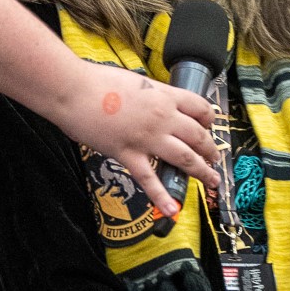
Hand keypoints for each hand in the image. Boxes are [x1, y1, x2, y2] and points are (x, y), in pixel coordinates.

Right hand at [58, 63, 218, 218]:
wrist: (75, 90)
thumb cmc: (99, 80)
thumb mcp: (135, 80)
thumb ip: (149, 94)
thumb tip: (153, 100)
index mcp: (164, 95)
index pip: (199, 107)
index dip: (209, 119)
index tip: (210, 127)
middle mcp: (162, 117)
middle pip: (198, 135)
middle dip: (210, 149)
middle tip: (214, 159)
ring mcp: (147, 138)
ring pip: (184, 157)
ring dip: (201, 171)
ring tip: (211, 179)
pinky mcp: (128, 155)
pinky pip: (149, 179)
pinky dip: (162, 197)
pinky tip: (173, 209)